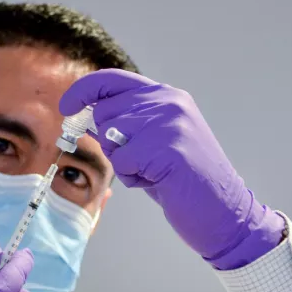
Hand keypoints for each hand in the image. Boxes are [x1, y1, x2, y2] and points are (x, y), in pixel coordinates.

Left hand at [60, 69, 283, 269]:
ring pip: (111, 137)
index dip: (84, 89)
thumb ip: (126, 126)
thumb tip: (86, 117)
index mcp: (167, 96)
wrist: (225, 211)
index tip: (66, 106)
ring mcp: (169, 122)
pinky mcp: (167, 148)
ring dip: (125, 163)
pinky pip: (122, 162)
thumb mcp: (153, 144)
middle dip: (112, 143)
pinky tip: (160, 182)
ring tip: (155, 173)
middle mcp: (169, 101)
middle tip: (144, 163)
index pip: (113, 79)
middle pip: (105, 112)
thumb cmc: (184, 182)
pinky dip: (134, 178)